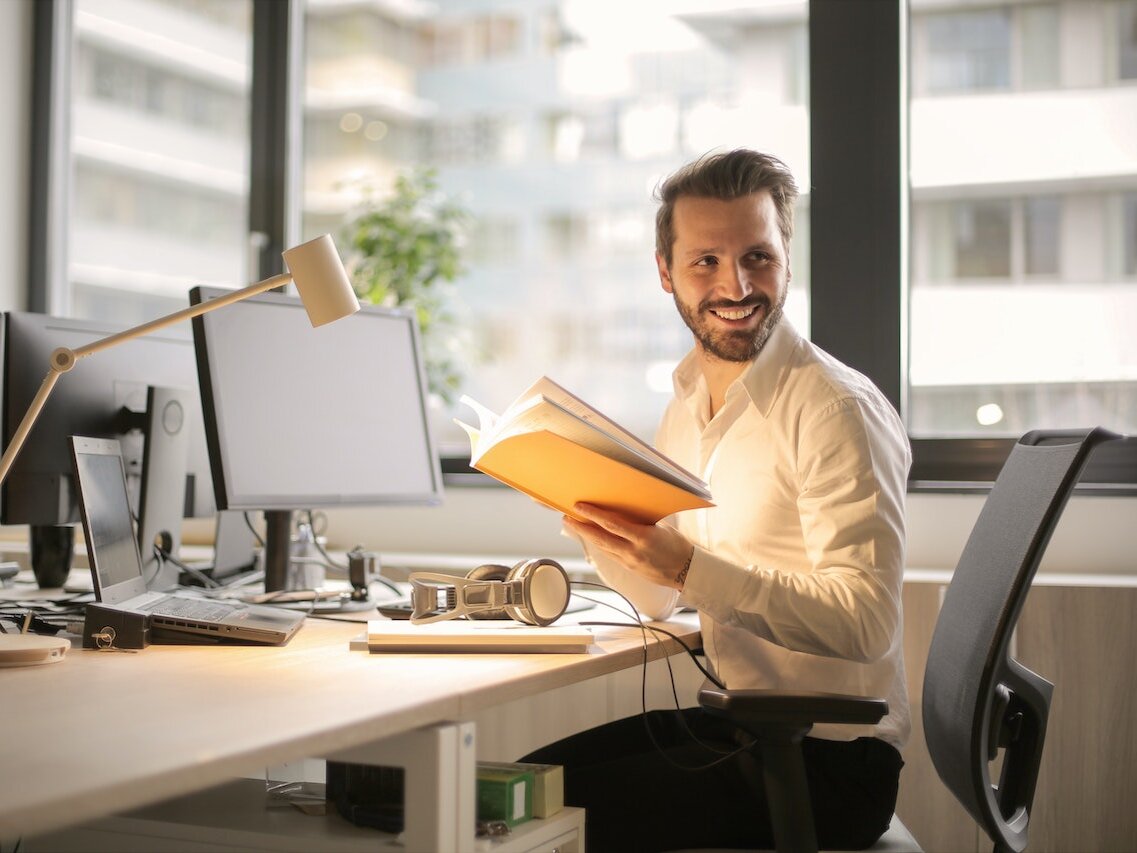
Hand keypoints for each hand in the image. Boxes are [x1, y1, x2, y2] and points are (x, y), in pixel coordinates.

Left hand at [564, 503, 693, 589]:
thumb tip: (624, 509)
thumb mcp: (662, 527)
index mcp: (644, 537)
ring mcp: (629, 562)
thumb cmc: (678, 546)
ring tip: (574, 525)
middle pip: (600, 538)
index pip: (612, 524)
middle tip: (567, 517)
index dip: (593, 514)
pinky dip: (599, 544)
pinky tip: (591, 537)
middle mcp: (633, 551)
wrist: (687, 572)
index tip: (579, 506)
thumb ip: (641, 520)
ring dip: (586, 536)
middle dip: (581, 527)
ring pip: (602, 547)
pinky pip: (610, 554)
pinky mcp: (629, 568)